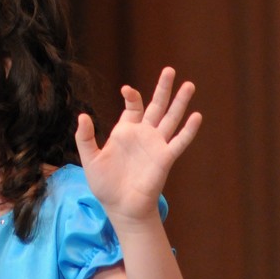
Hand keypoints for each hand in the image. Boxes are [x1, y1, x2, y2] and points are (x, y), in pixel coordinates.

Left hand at [75, 67, 201, 224]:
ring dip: (180, 102)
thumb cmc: (105, 185)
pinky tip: (197, 116)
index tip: (126, 90)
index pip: (133, 106)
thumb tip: (82, 115)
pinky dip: (188, 130)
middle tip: (170, 70)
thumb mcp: (89, 158)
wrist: (120, 207)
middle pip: (157, 106)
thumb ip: (85, 137)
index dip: (132, 96)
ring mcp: (156, 145)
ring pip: (171, 118)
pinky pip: (179, 141)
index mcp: (125, 131)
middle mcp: (143, 134)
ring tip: (189, 84)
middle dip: (163, 88)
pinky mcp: (165, 158)